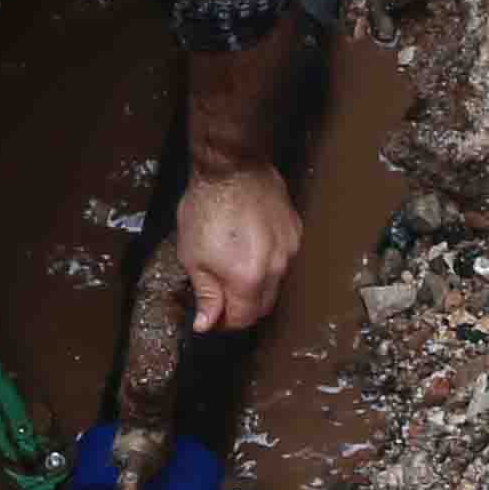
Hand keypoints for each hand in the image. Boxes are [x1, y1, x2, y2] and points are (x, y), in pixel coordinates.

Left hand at [173, 166, 297, 332]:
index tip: (212, 315)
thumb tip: (207, 323)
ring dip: (256, 284)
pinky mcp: (295, 231)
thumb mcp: (193, 256)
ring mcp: (290, 249)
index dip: (225, 321)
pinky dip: (267, 262)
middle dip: (242, 306)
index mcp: (248, 279)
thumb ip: (206, 294)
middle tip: (220, 294)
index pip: (243, 319)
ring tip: (233, 265)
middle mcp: (276, 268)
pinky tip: (250, 246)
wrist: (231, 166)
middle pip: (263, 305)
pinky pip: (283, 258)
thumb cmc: (207, 207)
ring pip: (275, 282)